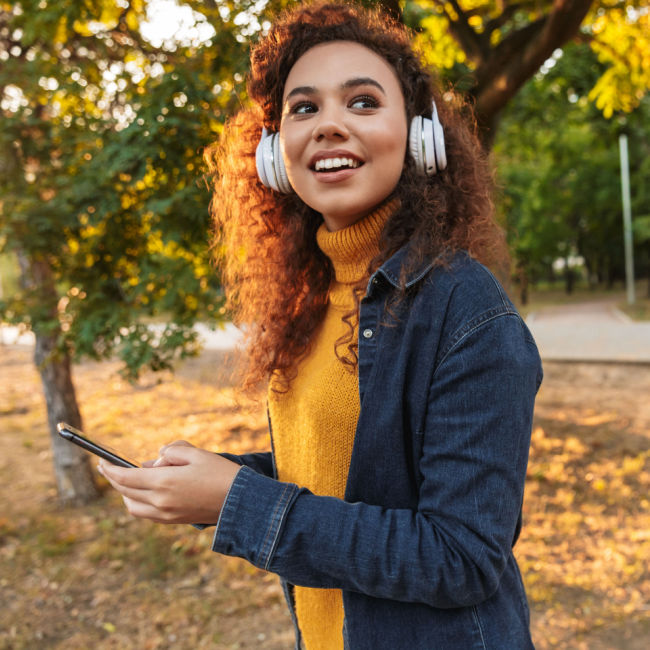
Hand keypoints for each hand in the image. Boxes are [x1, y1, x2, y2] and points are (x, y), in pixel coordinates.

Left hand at [98, 442, 241, 524]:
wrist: (239, 501)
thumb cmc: (220, 473)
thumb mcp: (196, 453)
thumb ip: (171, 452)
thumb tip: (156, 458)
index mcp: (164, 483)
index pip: (125, 477)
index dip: (110, 470)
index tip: (101, 462)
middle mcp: (160, 502)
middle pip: (125, 492)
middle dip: (114, 479)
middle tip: (109, 468)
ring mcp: (166, 514)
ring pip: (133, 506)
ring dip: (125, 494)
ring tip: (129, 480)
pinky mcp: (173, 521)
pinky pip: (145, 514)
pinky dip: (138, 503)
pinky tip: (145, 493)